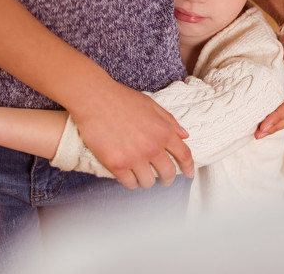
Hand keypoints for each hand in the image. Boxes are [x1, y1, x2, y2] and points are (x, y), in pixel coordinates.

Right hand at [70, 81, 193, 189]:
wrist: (95, 99)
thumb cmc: (122, 99)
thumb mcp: (151, 105)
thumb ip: (169, 121)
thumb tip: (184, 135)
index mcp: (163, 132)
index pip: (184, 155)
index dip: (189, 167)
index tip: (189, 173)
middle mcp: (152, 147)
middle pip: (168, 173)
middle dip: (168, 179)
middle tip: (164, 180)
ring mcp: (134, 157)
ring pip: (148, 182)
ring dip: (147, 181)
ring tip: (142, 176)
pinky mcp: (116, 164)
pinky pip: (129, 183)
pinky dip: (131, 182)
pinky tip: (129, 177)